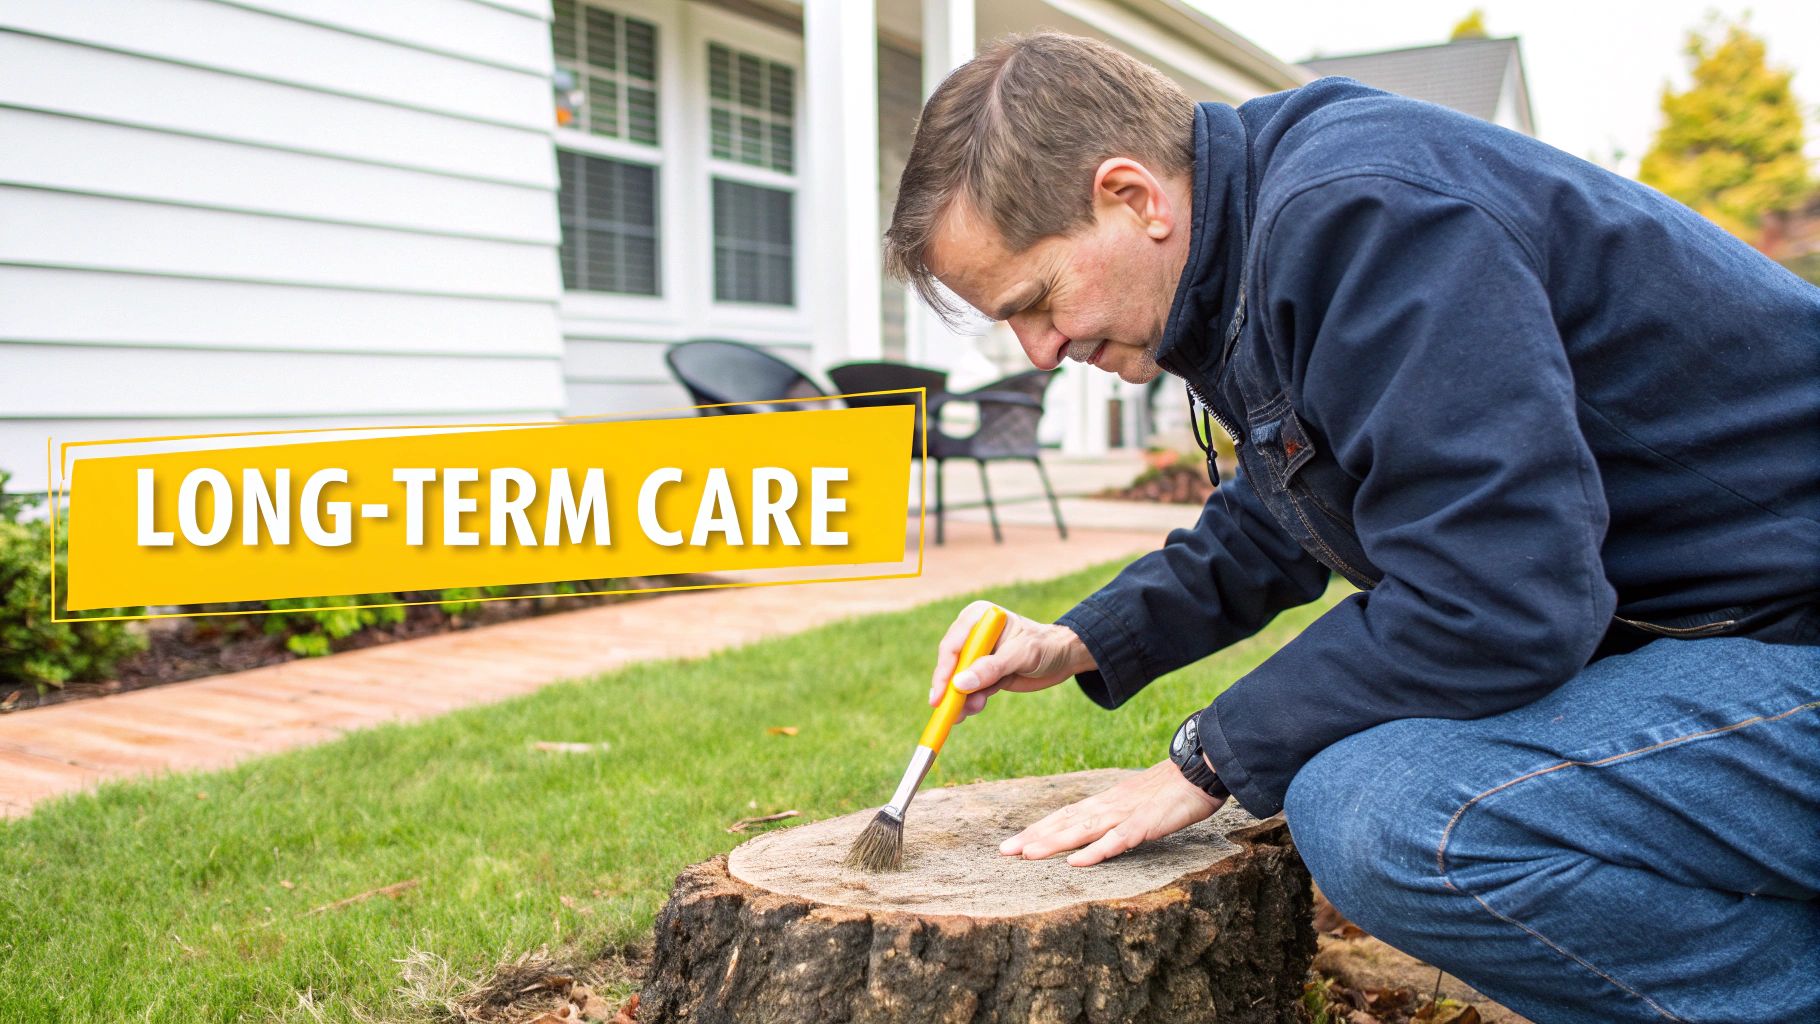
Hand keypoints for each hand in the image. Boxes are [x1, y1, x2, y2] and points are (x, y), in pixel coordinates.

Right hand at [928, 601, 1094, 719]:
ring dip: (960, 699)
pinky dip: (970, 701)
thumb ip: (990, 668)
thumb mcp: (1020, 655)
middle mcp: (973, 634)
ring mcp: (977, 654)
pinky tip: (974, 708)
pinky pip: (971, 689)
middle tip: (946, 710)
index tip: (941, 694)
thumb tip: (959, 684)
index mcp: (978, 618)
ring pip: (959, 680)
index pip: (953, 645)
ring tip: (964, 714)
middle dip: (950, 689)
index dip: (944, 671)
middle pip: (951, 664)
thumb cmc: (1044, 646)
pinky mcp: (983, 672)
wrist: (1063, 658)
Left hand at [999, 760, 1223, 866]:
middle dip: (1032, 837)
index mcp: (1106, 802)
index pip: (1064, 816)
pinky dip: (1095, 852)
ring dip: (1053, 843)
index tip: (1012, 843)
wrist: (1201, 768)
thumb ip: (1115, 816)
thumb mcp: (1136, 803)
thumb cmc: (1171, 788)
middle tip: (1003, 851)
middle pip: (1064, 822)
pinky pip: (1117, 840)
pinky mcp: (1146, 824)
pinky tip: (1076, 863)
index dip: (1037, 828)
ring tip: (1027, 855)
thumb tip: (1094, 829)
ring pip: (1082, 831)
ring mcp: (1125, 814)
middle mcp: (1108, 806)